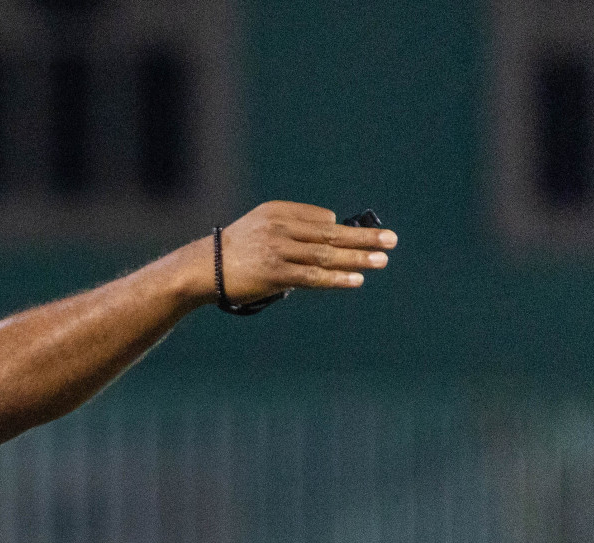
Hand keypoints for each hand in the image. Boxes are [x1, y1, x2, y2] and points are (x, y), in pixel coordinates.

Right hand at [182, 201, 398, 305]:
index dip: (341, 230)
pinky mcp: (274, 274)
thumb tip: (331, 234)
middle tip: (391, 240)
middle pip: (330, 233)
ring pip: (325, 254)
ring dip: (357, 257)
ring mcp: (277, 251)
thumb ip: (292, 229)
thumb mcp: (259, 228)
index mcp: (277, 212)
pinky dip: (336, 277)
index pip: (320, 219)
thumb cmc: (234, 252)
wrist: (202, 269)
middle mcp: (279, 228)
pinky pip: (313, 276)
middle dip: (363, 237)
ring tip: (382, 260)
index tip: (364, 238)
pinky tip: (356, 279)